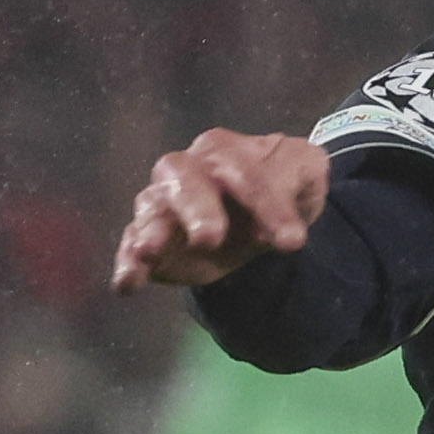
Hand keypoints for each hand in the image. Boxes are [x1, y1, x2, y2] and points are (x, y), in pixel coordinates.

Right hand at [109, 130, 331, 293]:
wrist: (261, 211)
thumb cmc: (281, 185)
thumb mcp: (305, 173)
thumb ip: (303, 178)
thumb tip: (288, 221)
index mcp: (226, 151)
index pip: (244, 173)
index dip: (268, 205)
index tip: (293, 243)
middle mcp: (188, 170)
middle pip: (183, 178)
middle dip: (195, 207)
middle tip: (209, 238)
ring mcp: (165, 202)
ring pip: (151, 208)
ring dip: (150, 230)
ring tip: (148, 252)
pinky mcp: (152, 237)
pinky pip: (132, 243)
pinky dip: (128, 262)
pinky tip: (127, 282)